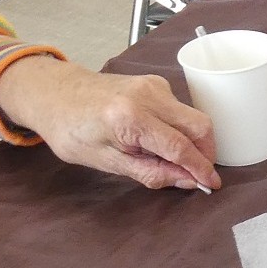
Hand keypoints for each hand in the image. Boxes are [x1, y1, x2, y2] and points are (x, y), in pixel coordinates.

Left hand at [0, 56, 219, 190]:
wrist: (54, 94)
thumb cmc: (72, 130)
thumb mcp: (107, 162)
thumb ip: (151, 172)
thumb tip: (187, 180)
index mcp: (130, 118)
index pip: (180, 146)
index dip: (200, 168)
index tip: (212, 184)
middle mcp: (147, 95)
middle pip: (199, 126)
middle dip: (206, 153)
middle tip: (199, 174)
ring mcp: (153, 85)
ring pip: (193, 117)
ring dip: (194, 142)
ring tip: (175, 161)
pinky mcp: (154, 83)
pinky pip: (181, 110)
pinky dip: (182, 129)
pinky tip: (164, 142)